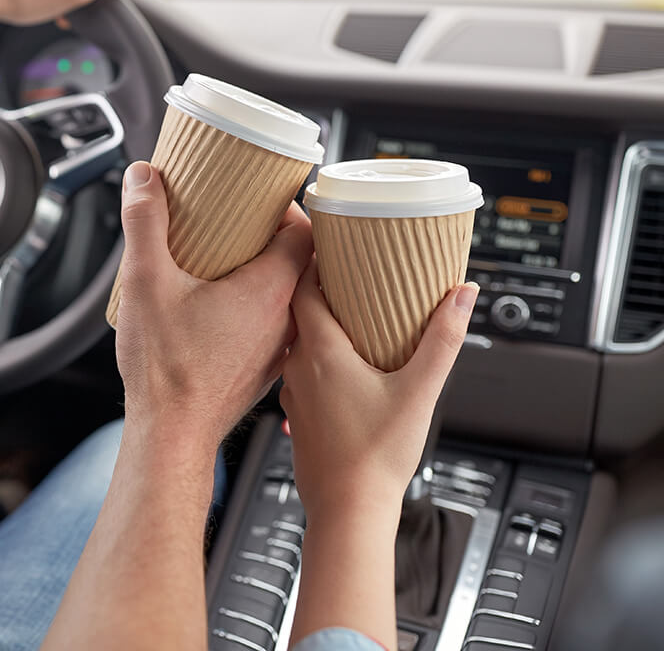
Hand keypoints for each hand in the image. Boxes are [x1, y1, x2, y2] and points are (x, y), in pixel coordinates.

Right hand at [113, 161, 313, 452]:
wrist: (169, 436)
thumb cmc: (166, 373)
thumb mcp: (145, 281)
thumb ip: (144, 222)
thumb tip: (145, 178)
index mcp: (270, 292)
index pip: (306, 233)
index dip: (289, 207)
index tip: (263, 195)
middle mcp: (284, 321)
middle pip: (300, 262)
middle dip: (273, 235)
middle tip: (243, 218)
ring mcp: (276, 349)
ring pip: (287, 297)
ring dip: (265, 273)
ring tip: (230, 258)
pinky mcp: (261, 370)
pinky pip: (271, 326)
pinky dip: (256, 307)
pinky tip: (222, 305)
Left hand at [280, 261, 477, 521]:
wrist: (347, 510)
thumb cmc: (376, 457)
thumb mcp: (420, 390)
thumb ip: (443, 339)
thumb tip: (462, 294)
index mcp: (319, 352)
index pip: (303, 288)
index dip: (315, 263)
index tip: (332, 245)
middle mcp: (296, 367)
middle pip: (298, 312)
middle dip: (319, 289)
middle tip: (344, 272)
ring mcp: (292, 393)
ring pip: (297, 343)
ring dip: (317, 325)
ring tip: (346, 314)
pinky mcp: (297, 415)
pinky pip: (301, 372)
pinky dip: (316, 358)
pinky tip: (341, 365)